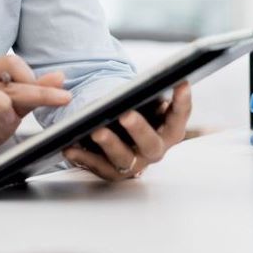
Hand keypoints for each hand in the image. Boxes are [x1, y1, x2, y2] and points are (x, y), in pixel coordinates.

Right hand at [0, 55, 70, 196]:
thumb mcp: (13, 109)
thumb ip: (33, 93)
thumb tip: (59, 77)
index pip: (13, 64)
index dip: (36, 77)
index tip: (60, 94)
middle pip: (4, 76)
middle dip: (36, 90)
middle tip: (60, 99)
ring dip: (1, 104)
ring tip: (11, 119)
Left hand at [62, 81, 191, 180]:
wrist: (120, 135)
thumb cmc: (137, 112)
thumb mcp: (146, 103)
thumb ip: (148, 94)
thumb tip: (148, 80)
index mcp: (168, 130)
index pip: (179, 116)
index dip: (182, 102)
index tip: (181, 82)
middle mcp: (154, 149)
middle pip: (150, 144)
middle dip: (139, 129)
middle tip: (126, 114)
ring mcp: (134, 164)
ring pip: (123, 159)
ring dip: (109, 144)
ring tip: (96, 131)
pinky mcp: (112, 172)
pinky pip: (97, 167)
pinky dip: (83, 157)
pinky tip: (70, 147)